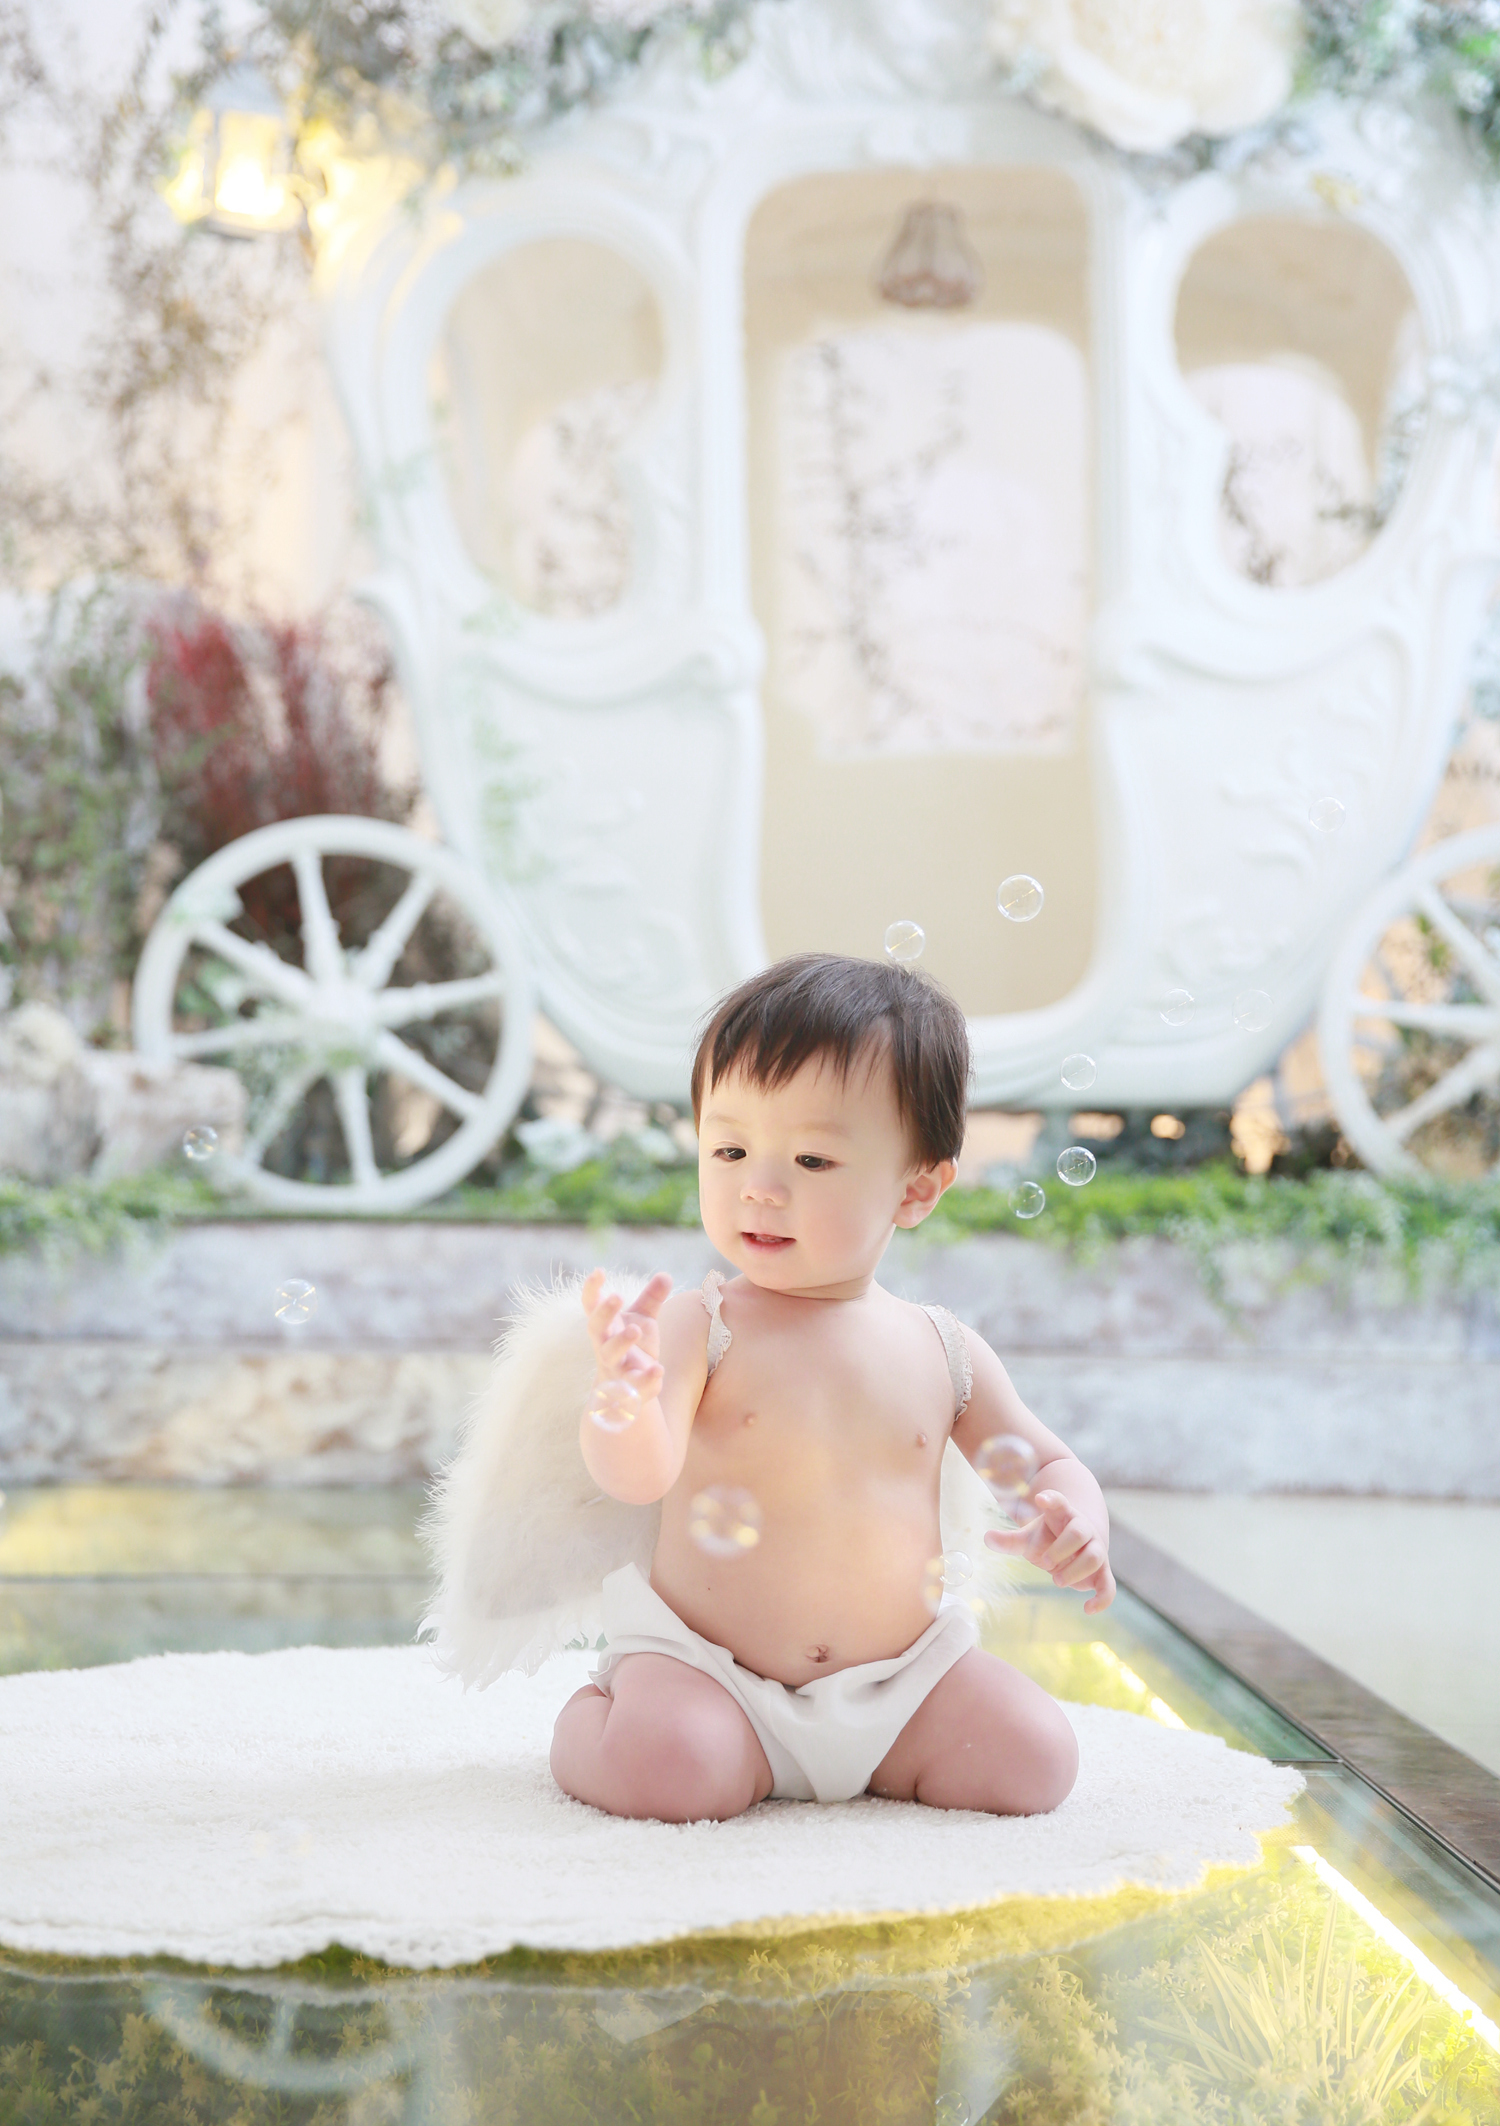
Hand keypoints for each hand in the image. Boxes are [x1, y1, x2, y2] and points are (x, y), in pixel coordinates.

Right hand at [581, 1268, 670, 1403]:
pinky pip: (634, 1383)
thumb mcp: (643, 1319)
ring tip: (636, 1329)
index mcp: (605, 1325)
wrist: (627, 1388)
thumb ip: (652, 1298)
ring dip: (621, 1341)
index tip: (599, 1271)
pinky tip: (658, 1369)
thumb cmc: (632, 1345)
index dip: (592, 1289)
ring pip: (610, 1354)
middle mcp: (604, 1344)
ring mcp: (615, 1366)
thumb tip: (665, 1275)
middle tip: (617, 1296)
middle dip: (604, 1312)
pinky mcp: (628, 1387)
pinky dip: (645, 1378)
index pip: (592, 1305)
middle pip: (596, 1327)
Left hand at [985, 1490, 1115, 1613]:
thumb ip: (1009, 1540)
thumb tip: (986, 1538)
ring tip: (1057, 1580)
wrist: (1077, 1548)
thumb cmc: (1049, 1540)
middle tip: (1045, 1563)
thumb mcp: (1028, 1538)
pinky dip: (1101, 1599)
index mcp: (1063, 1515)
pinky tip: (1087, 1609)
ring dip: (1075, 1571)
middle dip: (1061, 1549)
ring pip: (1094, 1557)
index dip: (1052, 1500)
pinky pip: (1108, 1586)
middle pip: (1078, 1533)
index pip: (1060, 1502)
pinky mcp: (1102, 1572)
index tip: (1040, 1498)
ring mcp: (1095, 1549)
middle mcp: (1083, 1529)